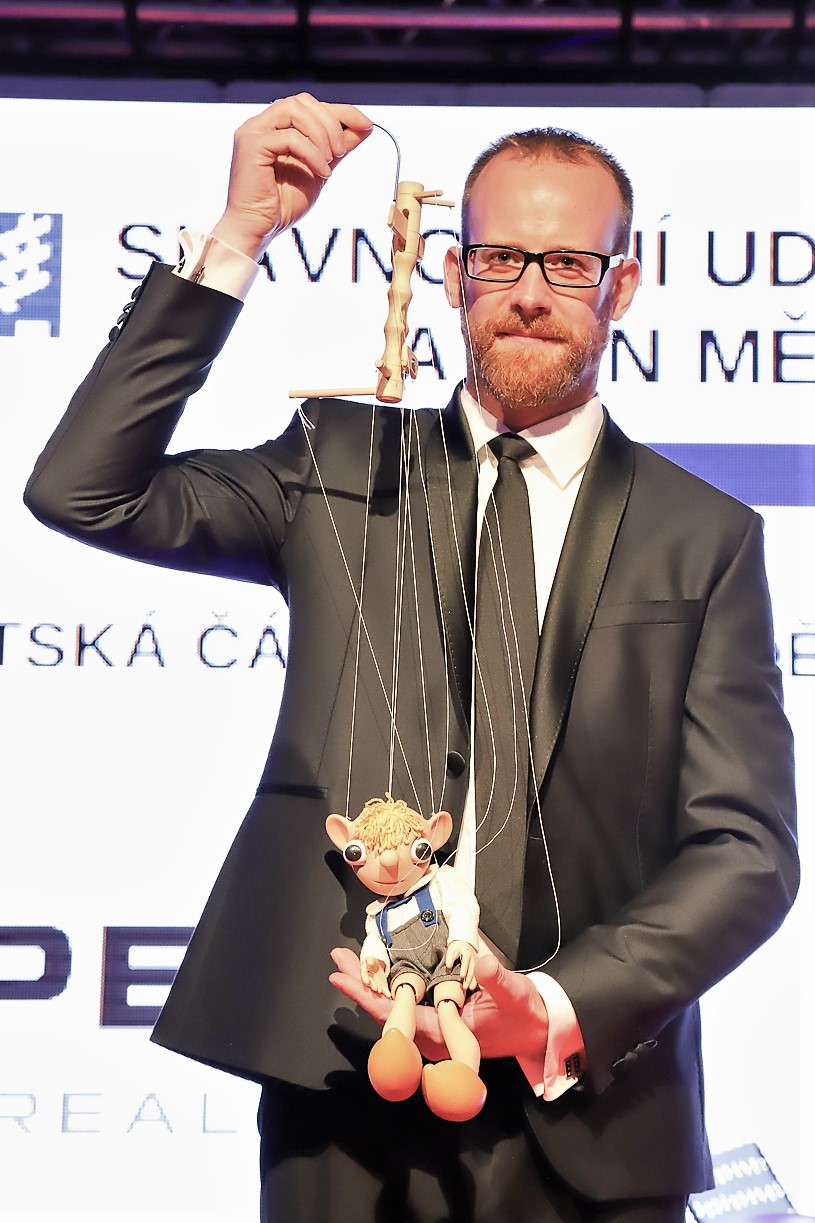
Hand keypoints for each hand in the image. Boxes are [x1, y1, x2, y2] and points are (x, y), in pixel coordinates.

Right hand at [212, 93, 371, 258]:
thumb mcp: (320, 171)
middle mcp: (262, 124)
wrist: (259, 229)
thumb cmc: (283, 205)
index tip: (365, 124)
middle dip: (330, 122)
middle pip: (302, 101)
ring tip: (331, 161)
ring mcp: (254, 132)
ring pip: (294, 110)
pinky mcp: (251, 144)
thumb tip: (364, 126)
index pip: (309, 105)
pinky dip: (312, 152)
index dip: (340, 110)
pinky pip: (289, 136)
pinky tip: (321, 172)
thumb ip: (339, 148)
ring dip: (321, 134)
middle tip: (342, 152)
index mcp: (275, 127)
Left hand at [330, 949, 548, 1062]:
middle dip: (361, 985)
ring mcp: (434, 1028)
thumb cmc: (524, 1014)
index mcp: (444, 1033)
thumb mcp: (513, 993)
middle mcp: (433, 1035)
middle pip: (386, 1012)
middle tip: (338, 959)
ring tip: (351, 960)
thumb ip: (495, 978)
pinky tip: (380, 969)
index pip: (396, 1017)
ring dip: (372, 984)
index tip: (343, 978)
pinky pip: (406, 1005)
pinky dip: (390, 986)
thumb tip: (478, 960)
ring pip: (393, 1009)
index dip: (367, 996)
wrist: (537, 1028)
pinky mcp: (439, 1019)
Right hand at [361, 955, 390, 996]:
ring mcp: (376, 983)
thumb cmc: (372, 962)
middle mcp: (369, 979)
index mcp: (365, 972)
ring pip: (377, 987)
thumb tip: (369, 962)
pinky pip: (384, 989)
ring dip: (379, 990)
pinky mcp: (382, 986)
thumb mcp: (370, 959)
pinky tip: (389, 995)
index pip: (364, 975)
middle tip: (376, 988)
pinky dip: (386, 993)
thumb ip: (370, 960)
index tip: (367, 982)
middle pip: (371, 983)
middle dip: (373, 986)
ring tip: (381, 991)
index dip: (365, 979)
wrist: (376, 965)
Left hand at [445, 940, 477, 991]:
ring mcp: (476, 962)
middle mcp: (473, 958)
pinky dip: (477, 980)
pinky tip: (475, 986)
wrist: (464, 943)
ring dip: (473, 981)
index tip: (462, 976)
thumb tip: (448, 966)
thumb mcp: (451, 949)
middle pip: (472, 969)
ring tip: (471, 988)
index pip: (465, 961)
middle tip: (465, 986)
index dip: (464, 969)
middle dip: (468, 978)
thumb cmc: (457, 947)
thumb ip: (450, 957)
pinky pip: (478, 974)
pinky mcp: (477, 965)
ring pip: (476, 972)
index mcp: (466, 953)